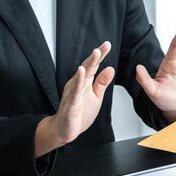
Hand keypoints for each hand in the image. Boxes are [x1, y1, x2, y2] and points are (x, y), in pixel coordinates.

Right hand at [35, 42, 114, 156]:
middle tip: (104, 45)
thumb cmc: (79, 113)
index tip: (107, 44)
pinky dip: (78, 80)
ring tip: (96, 53)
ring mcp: (74, 92)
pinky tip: (81, 71)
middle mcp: (78, 84)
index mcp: (85, 82)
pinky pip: (75, 90)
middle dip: (96, 56)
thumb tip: (110, 68)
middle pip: (88, 67)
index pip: (94, 66)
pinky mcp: (71, 103)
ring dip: (89, 64)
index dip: (101, 56)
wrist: (65, 130)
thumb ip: (102, 83)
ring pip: (82, 76)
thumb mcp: (96, 97)